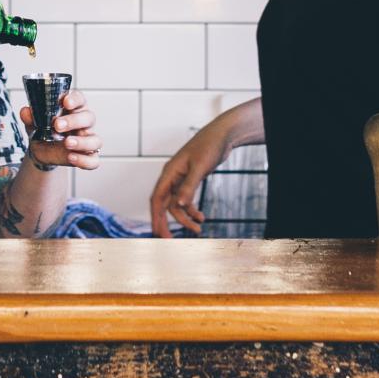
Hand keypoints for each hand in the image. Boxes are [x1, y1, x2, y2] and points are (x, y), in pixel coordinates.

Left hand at [22, 88, 100, 171]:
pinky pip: (93, 160)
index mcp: (73, 108)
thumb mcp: (34, 123)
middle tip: (57, 125)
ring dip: (82, 142)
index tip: (65, 102)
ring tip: (67, 143)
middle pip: (88, 118)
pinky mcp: (88, 157)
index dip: (74, 99)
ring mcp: (88, 140)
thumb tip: (25, 111)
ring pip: (95, 140)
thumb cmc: (43, 130)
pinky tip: (71, 158)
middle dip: (74, 121)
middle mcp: (84, 123)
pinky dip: (85, 160)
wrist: (42, 150)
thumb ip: (30, 117)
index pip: (79, 99)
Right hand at [148, 118, 231, 237]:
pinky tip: (201, 217)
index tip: (159, 234)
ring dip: (185, 217)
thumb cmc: (209, 146)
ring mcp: (180, 179)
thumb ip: (189, 186)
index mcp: (169, 172)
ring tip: (198, 229)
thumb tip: (179, 205)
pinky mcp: (190, 180)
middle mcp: (172, 176)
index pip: (157, 199)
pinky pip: (186, 199)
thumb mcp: (200, 167)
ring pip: (177, 204)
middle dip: (166, 222)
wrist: (222, 136)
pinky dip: (192, 209)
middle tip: (170, 241)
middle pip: (163, 204)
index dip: (156, 217)